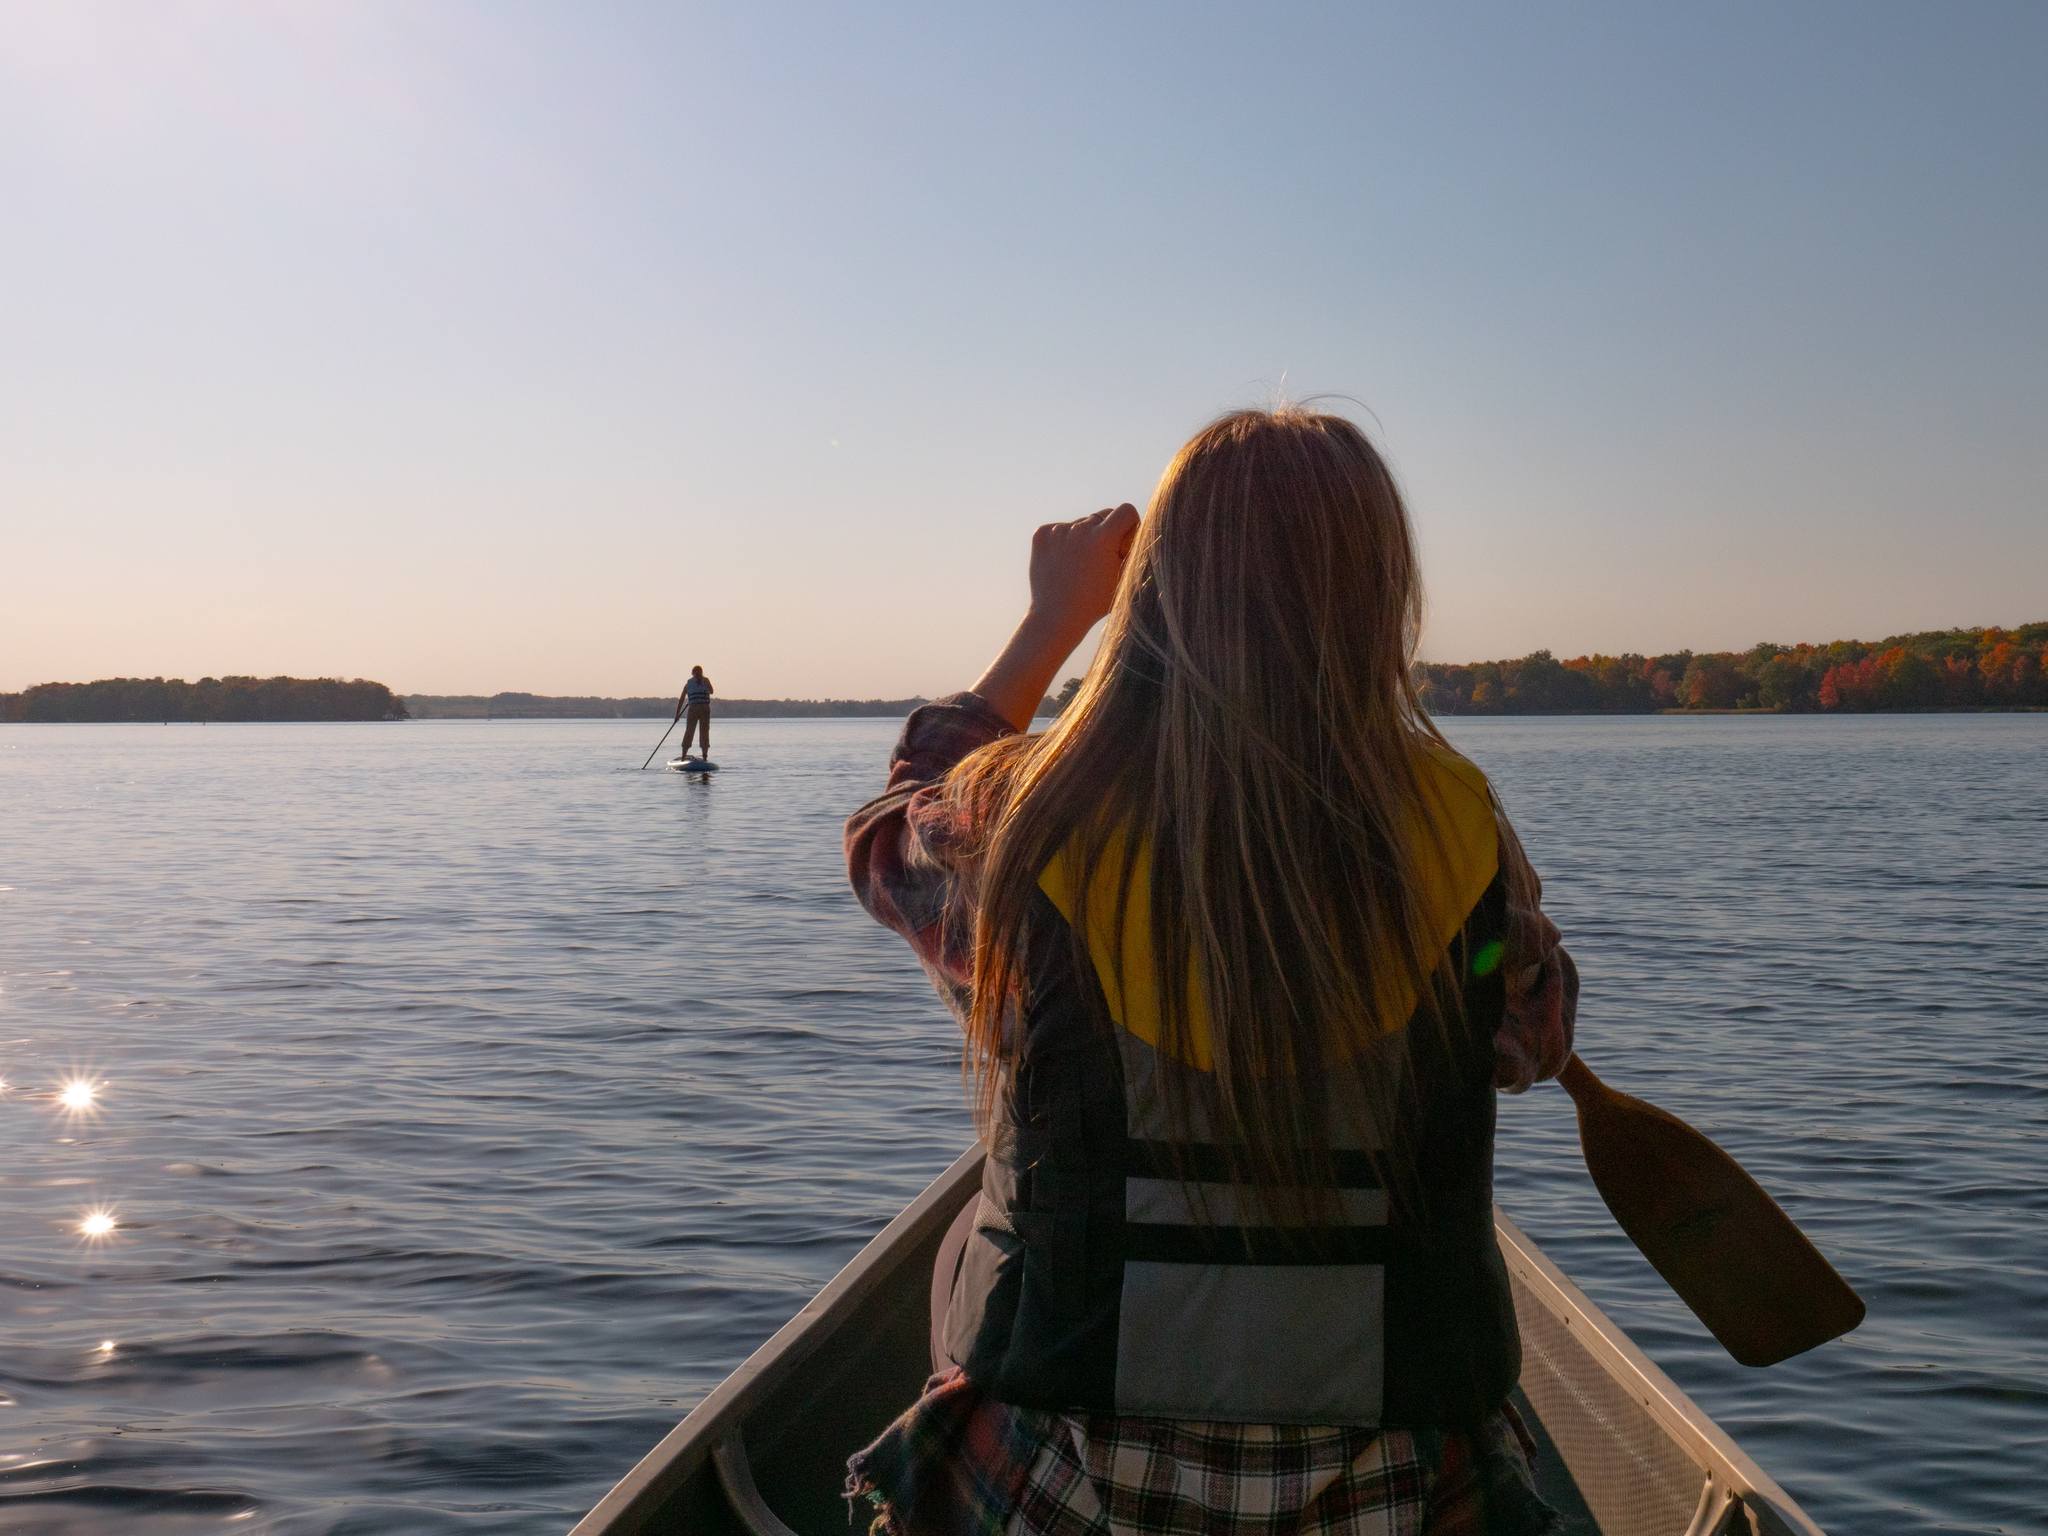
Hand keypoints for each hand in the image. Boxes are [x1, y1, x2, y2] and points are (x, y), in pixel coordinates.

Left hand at [1027, 504, 1138, 644]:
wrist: (1057, 618)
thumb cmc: (1097, 602)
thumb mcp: (1126, 577)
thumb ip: (1135, 550)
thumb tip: (1138, 530)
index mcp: (1103, 537)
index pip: (1126, 511)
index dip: (1130, 526)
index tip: (1123, 545)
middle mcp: (1079, 528)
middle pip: (1103, 516)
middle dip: (1107, 533)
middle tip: (1101, 561)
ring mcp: (1057, 531)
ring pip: (1081, 523)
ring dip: (1085, 538)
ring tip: (1080, 567)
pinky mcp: (1041, 535)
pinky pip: (1061, 529)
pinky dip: (1065, 542)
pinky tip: (1064, 564)